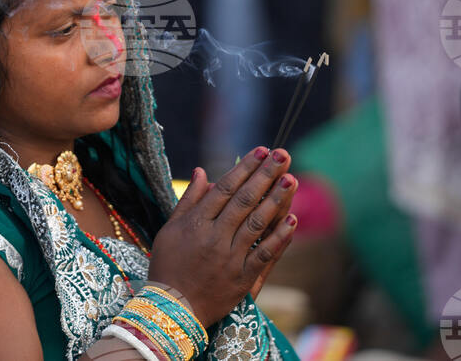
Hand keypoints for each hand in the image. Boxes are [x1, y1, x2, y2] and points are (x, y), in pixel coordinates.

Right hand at [147, 147, 298, 326]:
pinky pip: (264, 254)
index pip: (225, 189)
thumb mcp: (170, 229)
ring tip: (291, 179)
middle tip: (283, 155)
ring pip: (256, 223)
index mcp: (196, 223)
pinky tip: (292, 219)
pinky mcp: (242, 279)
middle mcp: (214, 237)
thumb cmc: (168, 266)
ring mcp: (229, 258)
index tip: (261, 151)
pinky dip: (279, 237)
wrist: (171, 310)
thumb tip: (201, 171)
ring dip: (276, 199)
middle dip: (265, 175)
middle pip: (244, 200)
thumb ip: (188, 200)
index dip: (244, 168)